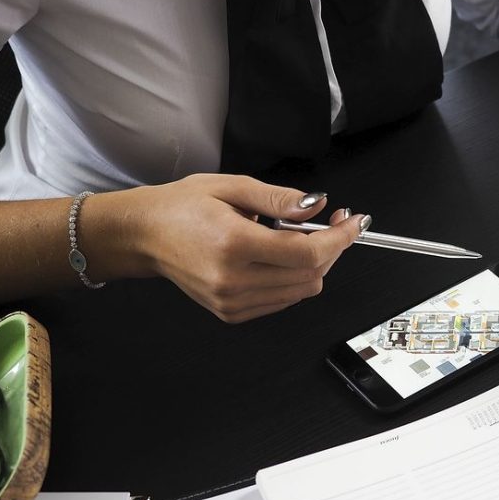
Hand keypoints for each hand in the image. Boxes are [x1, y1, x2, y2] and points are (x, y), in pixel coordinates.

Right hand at [120, 174, 366, 322]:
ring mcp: (232, 301)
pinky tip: (280, 256)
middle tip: (334, 222)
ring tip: (300, 237)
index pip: (307, 253)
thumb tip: (317, 205)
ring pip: (301, 291)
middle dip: (332, 248)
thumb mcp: (232, 187)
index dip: (339, 239)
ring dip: (315, 265)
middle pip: (311, 275)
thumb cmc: (182, 207)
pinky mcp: (231, 313)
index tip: (354, 222)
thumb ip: (280, 199)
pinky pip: (283, 300)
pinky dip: (293, 279)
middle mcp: (233, 279)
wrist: (144, 236)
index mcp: (234, 244)